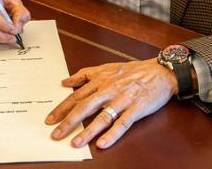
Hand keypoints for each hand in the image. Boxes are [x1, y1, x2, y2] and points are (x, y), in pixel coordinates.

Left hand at [45, 59, 176, 148]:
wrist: (161, 71)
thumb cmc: (135, 70)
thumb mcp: (108, 67)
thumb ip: (86, 74)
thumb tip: (66, 81)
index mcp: (101, 80)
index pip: (77, 96)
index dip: (62, 108)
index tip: (49, 120)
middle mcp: (110, 90)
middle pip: (85, 107)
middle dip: (68, 122)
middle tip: (56, 134)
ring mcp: (123, 99)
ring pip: (102, 117)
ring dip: (88, 131)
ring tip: (75, 143)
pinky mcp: (137, 108)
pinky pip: (123, 123)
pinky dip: (113, 134)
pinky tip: (102, 143)